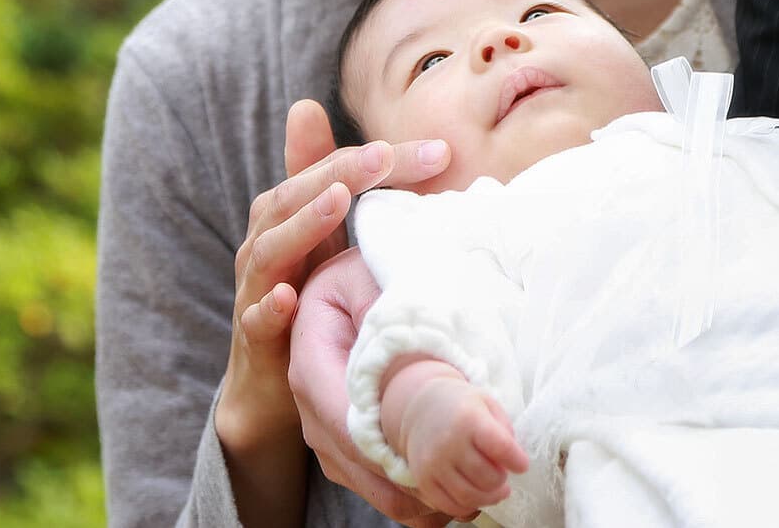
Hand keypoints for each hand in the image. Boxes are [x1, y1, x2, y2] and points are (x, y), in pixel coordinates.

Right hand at [216, 101, 449, 461]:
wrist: (269, 380)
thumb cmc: (304, 294)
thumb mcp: (328, 236)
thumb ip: (343, 179)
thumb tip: (352, 121)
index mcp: (287, 212)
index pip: (332, 172)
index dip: (377, 159)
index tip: (436, 151)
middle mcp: (266, 240)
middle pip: (298, 196)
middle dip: (342, 172)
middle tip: (383, 157)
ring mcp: (256, 287)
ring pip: (273, 248)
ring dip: (305, 223)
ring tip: (338, 199)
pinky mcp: (254, 336)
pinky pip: (256, 318)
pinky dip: (269, 306)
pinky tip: (287, 297)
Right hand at [290, 248, 455, 526]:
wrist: (343, 285)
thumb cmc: (359, 275)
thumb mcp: (367, 277)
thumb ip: (383, 306)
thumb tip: (411, 343)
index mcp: (310, 358)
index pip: (341, 417)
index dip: (384, 447)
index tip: (435, 463)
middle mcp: (310, 401)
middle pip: (354, 460)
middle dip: (407, 483)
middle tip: (467, 495)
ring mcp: (323, 427)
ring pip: (364, 480)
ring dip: (412, 496)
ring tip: (468, 502)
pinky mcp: (342, 443)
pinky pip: (372, 480)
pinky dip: (409, 495)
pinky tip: (450, 502)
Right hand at [383, 358, 528, 517]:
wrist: (422, 409)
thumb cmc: (461, 407)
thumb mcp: (487, 404)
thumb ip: (504, 431)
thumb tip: (513, 462)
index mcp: (468, 418)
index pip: (501, 448)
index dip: (518, 461)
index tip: (522, 465)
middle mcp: (449, 442)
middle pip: (488, 478)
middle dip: (502, 480)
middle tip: (503, 474)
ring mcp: (433, 463)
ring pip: (470, 497)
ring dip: (489, 497)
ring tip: (495, 489)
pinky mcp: (423, 480)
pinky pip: (451, 506)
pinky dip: (469, 506)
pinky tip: (475, 495)